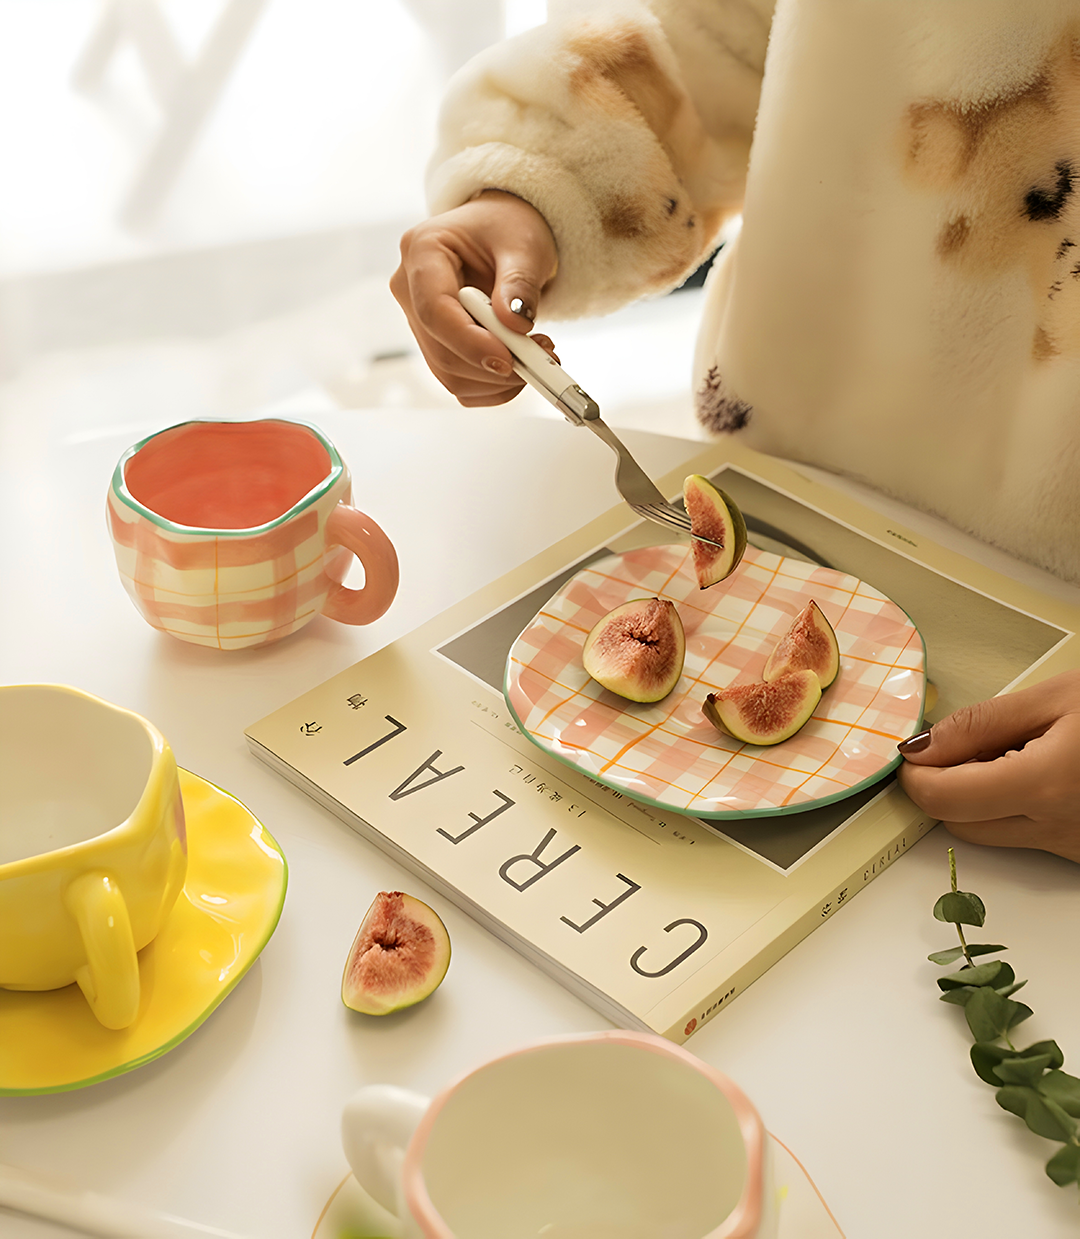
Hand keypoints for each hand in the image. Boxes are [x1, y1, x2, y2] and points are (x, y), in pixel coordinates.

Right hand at [391, 190, 559, 405]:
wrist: (502, 235)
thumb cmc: (507, 228)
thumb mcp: (524, 244)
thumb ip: (519, 283)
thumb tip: (515, 325)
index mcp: (422, 251)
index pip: (434, 311)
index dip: (470, 343)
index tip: (508, 360)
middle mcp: (410, 290)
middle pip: (441, 351)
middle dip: (493, 366)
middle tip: (540, 358)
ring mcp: (419, 321)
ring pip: (449, 374)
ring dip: (498, 379)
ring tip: (536, 354)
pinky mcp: (435, 345)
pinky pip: (459, 382)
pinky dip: (494, 386)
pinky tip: (519, 364)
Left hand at [898, 670, 1079, 862]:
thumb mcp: (1057, 698)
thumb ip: (981, 725)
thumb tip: (922, 746)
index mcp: (1045, 786)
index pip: (942, 800)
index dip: (915, 775)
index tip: (913, 751)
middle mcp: (1058, 829)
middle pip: (958, 823)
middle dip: (945, 786)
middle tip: (965, 743)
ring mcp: (1074, 848)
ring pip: (991, 833)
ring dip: (980, 798)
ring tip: (1016, 751)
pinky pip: (1027, 837)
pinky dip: (1015, 807)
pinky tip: (1041, 772)